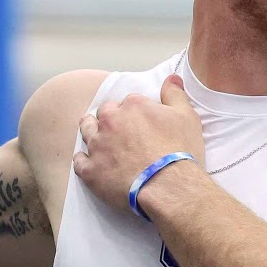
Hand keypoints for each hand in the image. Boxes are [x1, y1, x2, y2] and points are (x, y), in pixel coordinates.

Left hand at [72, 74, 204, 214]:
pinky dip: (84, 161)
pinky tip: (91, 164)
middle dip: (110, 120)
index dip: (134, 112)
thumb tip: (171, 78)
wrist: (168, 187)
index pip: (129, 102)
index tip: (140, 123)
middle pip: (104, 113)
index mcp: (133, 106)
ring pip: (86, 131)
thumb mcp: (187, 117)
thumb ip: (175, 95)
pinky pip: (79, 161)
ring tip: (101, 141)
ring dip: (92, 133)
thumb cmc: (180, 152)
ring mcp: (98, 145)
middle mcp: (111, 121)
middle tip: (121, 132)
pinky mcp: (91, 170)